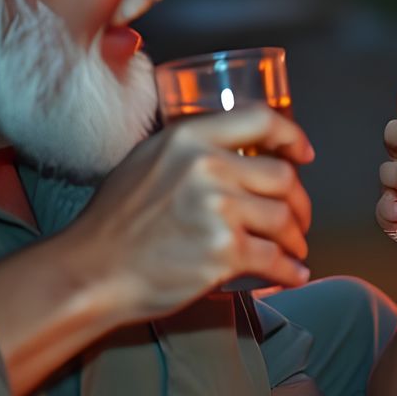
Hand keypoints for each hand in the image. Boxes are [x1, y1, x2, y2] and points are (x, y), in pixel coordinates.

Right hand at [67, 104, 315, 319]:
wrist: (94, 270)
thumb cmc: (114, 222)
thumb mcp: (146, 161)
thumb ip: (190, 150)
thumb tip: (234, 153)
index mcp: (189, 137)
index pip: (260, 120)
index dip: (291, 136)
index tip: (302, 154)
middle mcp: (207, 167)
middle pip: (282, 176)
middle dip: (299, 201)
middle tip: (298, 219)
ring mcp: (218, 210)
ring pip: (283, 219)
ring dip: (295, 239)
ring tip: (293, 250)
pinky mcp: (224, 252)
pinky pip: (275, 259)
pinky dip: (290, 271)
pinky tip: (293, 275)